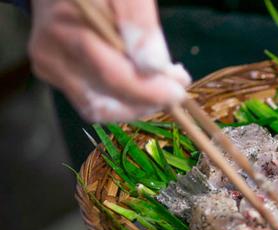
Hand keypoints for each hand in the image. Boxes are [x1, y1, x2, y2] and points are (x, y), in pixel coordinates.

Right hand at [28, 0, 190, 122]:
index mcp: (68, 27)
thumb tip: (154, 67)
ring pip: (98, 108)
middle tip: (175, 91)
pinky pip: (92, 102)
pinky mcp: (55, 75)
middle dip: (146, 100)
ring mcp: (50, 65)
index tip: (179, 90)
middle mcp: (52, 51)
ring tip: (160, 90)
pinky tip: (141, 88)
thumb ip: (139, 24)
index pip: (112, 74)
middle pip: (104, 98)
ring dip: (135, 106)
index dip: (149, 91)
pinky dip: (122, 102)